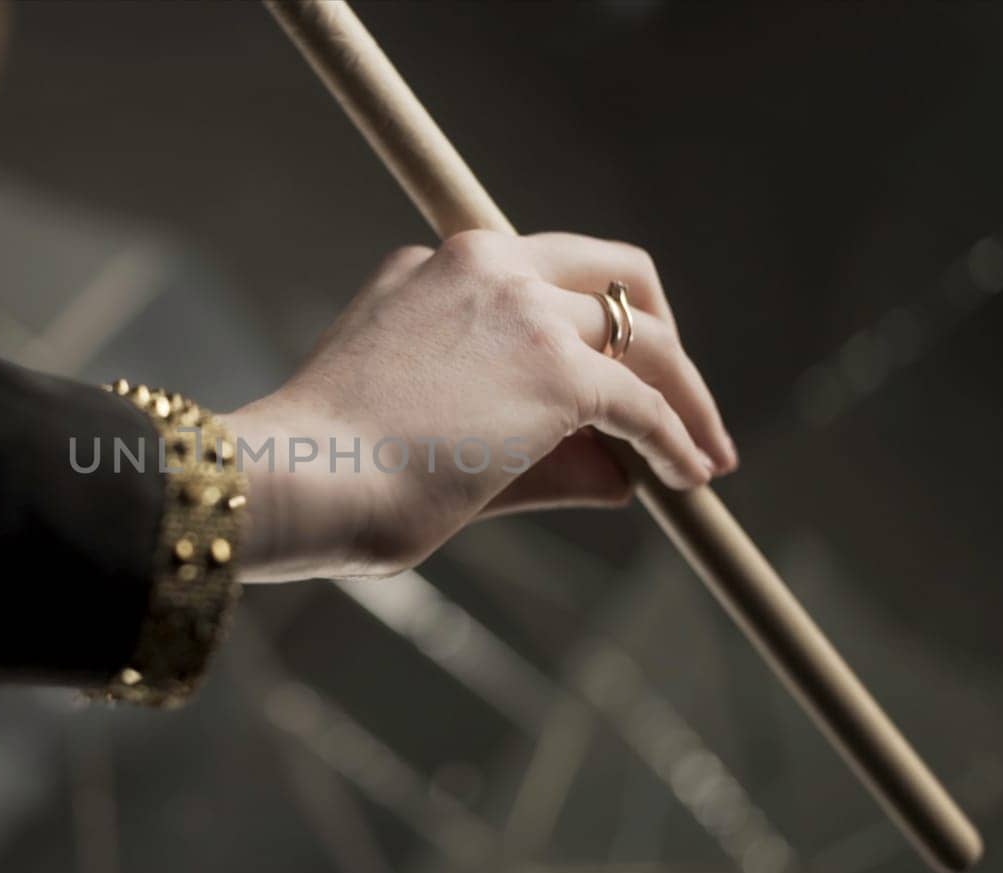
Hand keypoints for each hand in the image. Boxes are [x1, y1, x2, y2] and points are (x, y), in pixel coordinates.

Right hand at [221, 230, 736, 581]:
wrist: (296, 478)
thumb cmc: (330, 471)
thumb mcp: (427, 435)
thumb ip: (530, 449)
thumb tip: (622, 477)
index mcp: (430, 268)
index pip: (534, 279)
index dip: (580, 331)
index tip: (603, 382)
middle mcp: (483, 264)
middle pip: (609, 274)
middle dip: (652, 332)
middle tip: (673, 394)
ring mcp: (524, 310)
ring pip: (645, 332)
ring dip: (685, 391)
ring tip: (706, 448)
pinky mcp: (558, 369)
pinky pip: (645, 403)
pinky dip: (679, 436)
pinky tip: (691, 474)